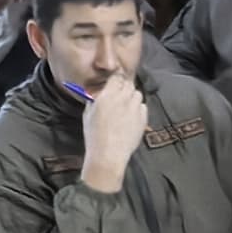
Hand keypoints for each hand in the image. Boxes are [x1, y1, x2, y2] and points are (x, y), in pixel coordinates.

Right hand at [79, 70, 147, 192]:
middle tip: (120, 95)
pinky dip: (138, 109)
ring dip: (132, 97)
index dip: (116, 80)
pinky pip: (143, 107)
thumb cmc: (94, 136)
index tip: (114, 83)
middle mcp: (123, 99)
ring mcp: (135, 108)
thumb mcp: (88, 115)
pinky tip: (131, 117)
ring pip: (138, 94)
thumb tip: (98, 94)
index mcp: (107, 96)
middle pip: (129, 84)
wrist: (108, 154)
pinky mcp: (143, 118)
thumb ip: (94, 101)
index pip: (116, 77)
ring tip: (125, 107)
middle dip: (124, 87)